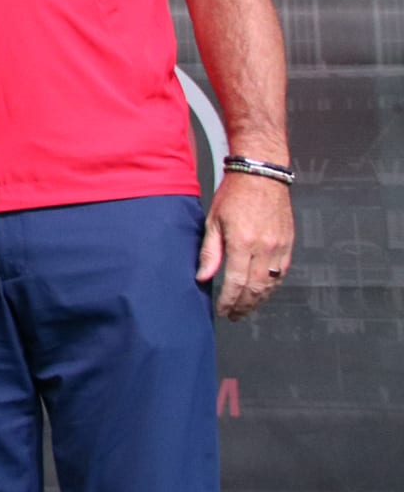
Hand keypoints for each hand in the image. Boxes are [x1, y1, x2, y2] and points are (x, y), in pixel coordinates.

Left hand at [198, 170, 294, 319]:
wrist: (262, 175)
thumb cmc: (234, 194)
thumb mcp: (213, 221)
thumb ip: (210, 252)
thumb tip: (203, 276)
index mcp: (243, 242)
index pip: (236, 282)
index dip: (229, 300)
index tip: (222, 310)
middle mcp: (265, 247)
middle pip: (255, 288)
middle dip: (244, 306)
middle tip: (234, 316)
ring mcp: (280, 246)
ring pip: (271, 284)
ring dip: (259, 300)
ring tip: (246, 309)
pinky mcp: (289, 243)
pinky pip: (282, 272)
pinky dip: (272, 286)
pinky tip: (262, 292)